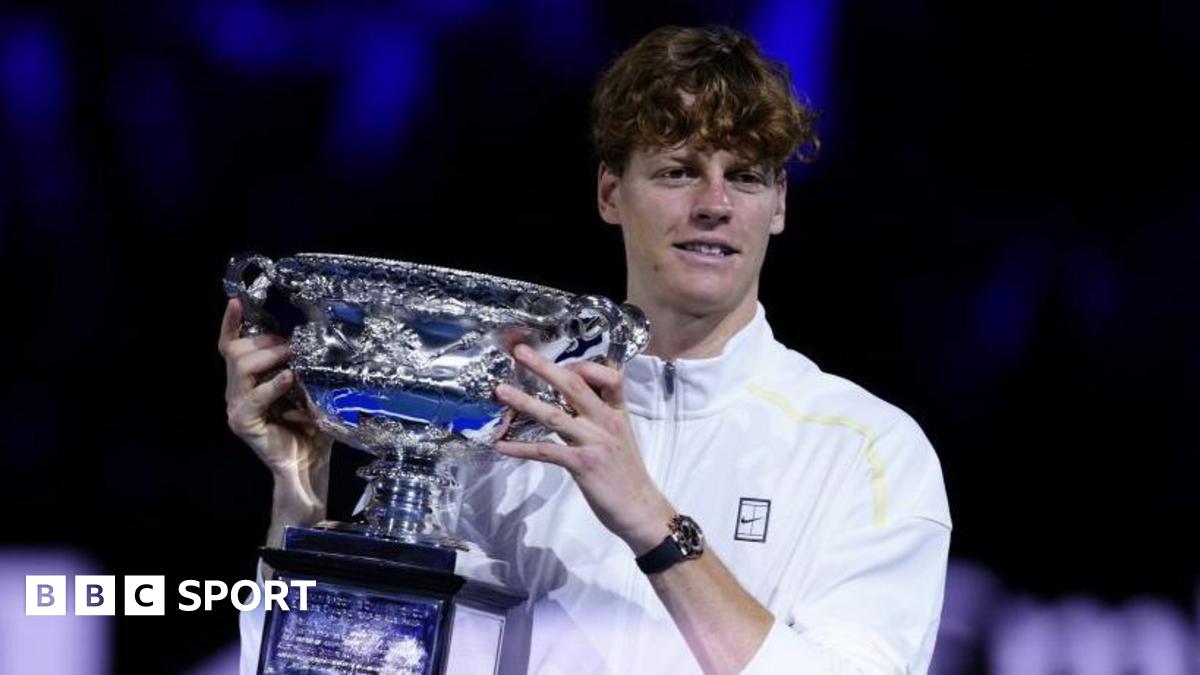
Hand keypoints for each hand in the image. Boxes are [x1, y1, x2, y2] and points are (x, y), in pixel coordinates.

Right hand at [218, 298, 331, 537]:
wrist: (308, 464)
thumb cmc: (311, 426)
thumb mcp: (309, 389)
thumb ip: (304, 366)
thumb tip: (314, 339)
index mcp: (247, 381)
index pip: (230, 345)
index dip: (231, 323)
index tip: (236, 301)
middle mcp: (236, 391)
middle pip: (236, 350)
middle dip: (266, 341)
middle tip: (293, 346)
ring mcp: (236, 406)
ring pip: (240, 365)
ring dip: (269, 356)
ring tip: (294, 361)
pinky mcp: (242, 421)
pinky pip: (253, 396)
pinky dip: (272, 384)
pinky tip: (290, 378)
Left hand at [494, 345, 673, 553]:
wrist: (640, 509)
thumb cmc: (627, 474)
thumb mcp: (620, 436)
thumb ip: (598, 416)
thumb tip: (571, 400)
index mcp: (617, 412)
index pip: (607, 374)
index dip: (583, 365)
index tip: (562, 363)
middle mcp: (607, 421)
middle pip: (574, 385)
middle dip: (544, 366)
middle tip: (520, 352)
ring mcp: (595, 441)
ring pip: (554, 414)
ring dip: (524, 401)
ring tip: (501, 391)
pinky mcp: (583, 464)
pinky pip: (546, 451)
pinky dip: (521, 448)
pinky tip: (502, 446)